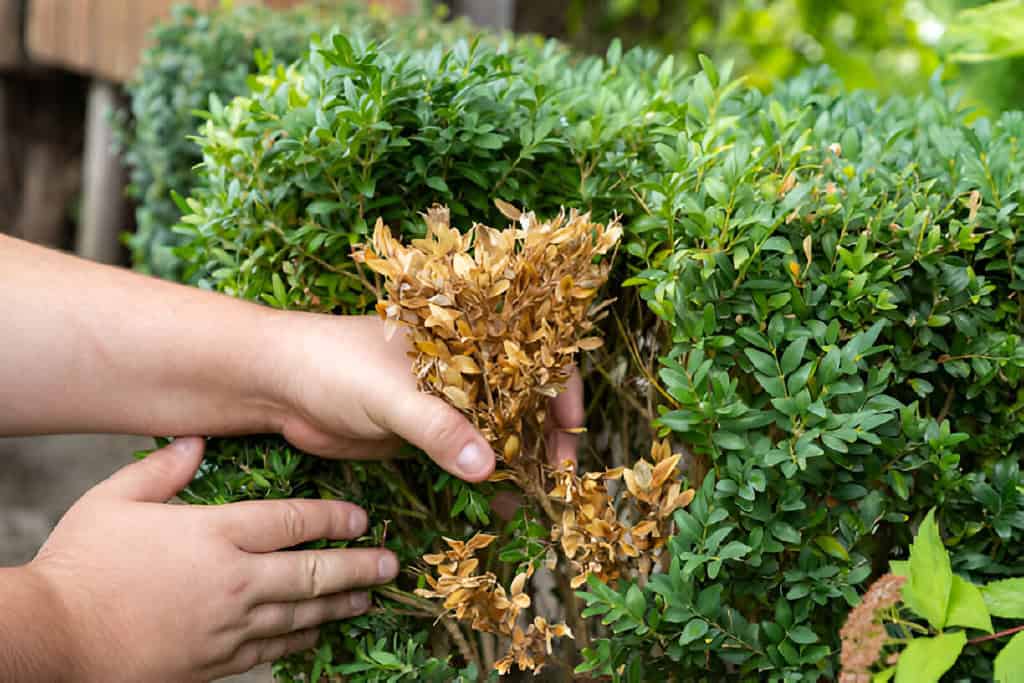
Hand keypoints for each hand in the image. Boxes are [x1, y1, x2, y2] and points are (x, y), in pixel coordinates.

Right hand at [26, 438, 396, 681]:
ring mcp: (228, 626)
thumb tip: (196, 440)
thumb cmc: (81, 563)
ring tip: (368, 597)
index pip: (292, 521)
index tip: (363, 519)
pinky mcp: (215, 663)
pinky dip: (301, 641)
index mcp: (215, 534)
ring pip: (301, 614)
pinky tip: (318, 634)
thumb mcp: (115, 499)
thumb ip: (163, 469)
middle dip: (357, 567)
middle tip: (390, 564)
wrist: (54, 639)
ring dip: (339, 605)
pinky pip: (272, 651)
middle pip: (312, 572)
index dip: (333, 518)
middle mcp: (234, 580)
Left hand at [270, 314, 583, 481]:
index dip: (560, 389)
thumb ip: (438, 428)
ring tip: (540, 496)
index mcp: (463, 335)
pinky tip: (501, 504)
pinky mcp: (425, 432)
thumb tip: (489, 468)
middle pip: (521, 398)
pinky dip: (484, 478)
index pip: (530, 354)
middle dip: (545, 434)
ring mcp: (445, 400)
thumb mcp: (390, 393)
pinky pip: (466, 455)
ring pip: (497, 430)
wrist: (277, 385)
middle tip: (560, 477)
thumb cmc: (333, 365)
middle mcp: (463, 366)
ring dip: (519, 461)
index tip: (571, 432)